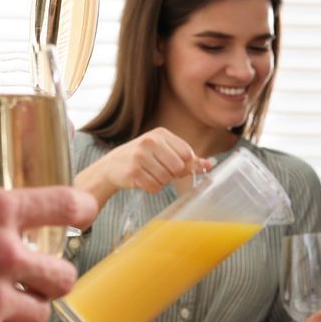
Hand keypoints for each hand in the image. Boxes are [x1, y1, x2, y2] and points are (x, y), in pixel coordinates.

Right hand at [76, 129, 209, 204]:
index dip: (184, 165)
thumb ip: (188, 159)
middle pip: (178, 167)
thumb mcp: (164, 152)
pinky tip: (142, 180)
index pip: (187, 154)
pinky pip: (154, 187)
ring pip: (167, 179)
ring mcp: (140, 156)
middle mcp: (150, 141)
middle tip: (160, 170)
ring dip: (161, 182)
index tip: (174, 165)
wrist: (111, 166)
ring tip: (149, 174)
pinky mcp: (133, 172)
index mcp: (160, 134)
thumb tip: (208, 165)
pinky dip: (151, 187)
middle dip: (172, 174)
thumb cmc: (143, 159)